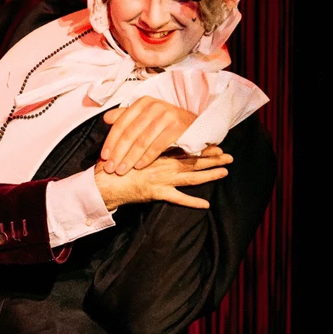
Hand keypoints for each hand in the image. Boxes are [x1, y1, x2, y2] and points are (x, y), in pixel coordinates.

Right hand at [94, 145, 231, 210]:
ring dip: (209, 175)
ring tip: (225, 172)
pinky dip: (191, 202)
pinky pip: (178, 198)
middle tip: (229, 156)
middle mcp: (163, 164)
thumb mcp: (124, 143)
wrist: (103, 180)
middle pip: (192, 161)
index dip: (200, 145)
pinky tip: (205, 204)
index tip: (215, 142)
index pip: (184, 147)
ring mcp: (161, 179)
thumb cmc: (113, 162)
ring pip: (191, 177)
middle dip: (212, 158)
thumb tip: (143, 129)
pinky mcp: (156, 193)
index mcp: (156, 151)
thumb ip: (136, 137)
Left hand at [101, 96, 196, 174]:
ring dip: (130, 158)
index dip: (111, 141)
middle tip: (110, 168)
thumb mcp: (145, 115)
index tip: (104, 156)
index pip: (121, 123)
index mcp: (142, 103)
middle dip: (118, 153)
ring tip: (122, 170)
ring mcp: (166, 116)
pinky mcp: (177, 127)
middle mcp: (153, 107)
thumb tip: (106, 119)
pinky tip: (138, 166)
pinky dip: (146, 158)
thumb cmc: (165, 121)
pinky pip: (157, 146)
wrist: (193, 123)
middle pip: (130, 134)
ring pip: (142, 141)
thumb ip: (125, 117)